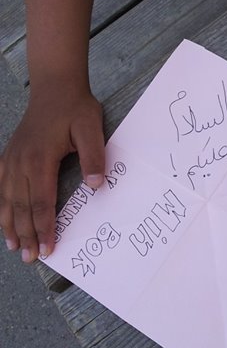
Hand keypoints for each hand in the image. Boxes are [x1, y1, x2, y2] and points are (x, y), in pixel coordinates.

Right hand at [0, 85, 104, 261]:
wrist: (55, 88)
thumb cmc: (76, 109)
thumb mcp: (92, 130)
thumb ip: (94, 158)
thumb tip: (97, 186)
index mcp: (40, 161)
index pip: (42, 204)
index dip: (45, 229)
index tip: (48, 249)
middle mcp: (20, 164)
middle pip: (22, 208)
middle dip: (26, 235)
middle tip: (31, 259)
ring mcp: (11, 160)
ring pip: (7, 200)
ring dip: (10, 226)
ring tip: (14, 248)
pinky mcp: (9, 156)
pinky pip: (0, 187)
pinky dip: (1, 206)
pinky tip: (3, 219)